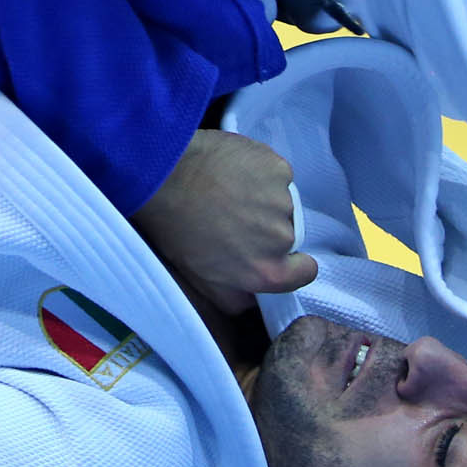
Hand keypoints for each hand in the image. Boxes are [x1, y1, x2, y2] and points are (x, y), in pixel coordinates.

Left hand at [131, 128, 317, 314]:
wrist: (162, 176)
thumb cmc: (175, 229)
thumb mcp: (201, 280)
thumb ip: (236, 298)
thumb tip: (256, 297)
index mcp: (267, 271)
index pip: (304, 271)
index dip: (292, 262)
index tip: (274, 251)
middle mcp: (282, 237)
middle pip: (289, 234)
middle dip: (266, 227)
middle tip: (233, 216)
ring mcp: (282, 199)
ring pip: (282, 201)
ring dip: (262, 197)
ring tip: (228, 191)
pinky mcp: (277, 168)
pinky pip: (277, 173)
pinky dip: (260, 171)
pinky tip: (233, 170)